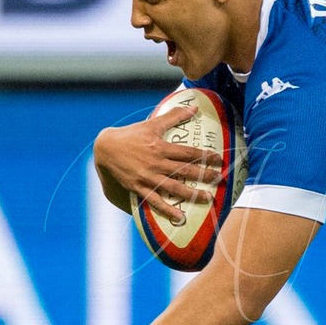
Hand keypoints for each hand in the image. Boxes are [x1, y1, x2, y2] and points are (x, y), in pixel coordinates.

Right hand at [93, 106, 223, 222]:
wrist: (106, 148)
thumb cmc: (131, 135)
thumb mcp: (152, 124)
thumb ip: (174, 116)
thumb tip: (194, 107)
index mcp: (161, 147)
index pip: (188, 152)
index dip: (205, 156)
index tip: (219, 160)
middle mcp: (157, 163)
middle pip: (185, 171)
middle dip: (204, 175)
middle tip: (219, 179)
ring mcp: (148, 177)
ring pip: (174, 187)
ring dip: (192, 194)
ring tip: (207, 198)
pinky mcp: (139, 188)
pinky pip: (155, 201)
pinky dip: (168, 210)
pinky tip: (180, 217)